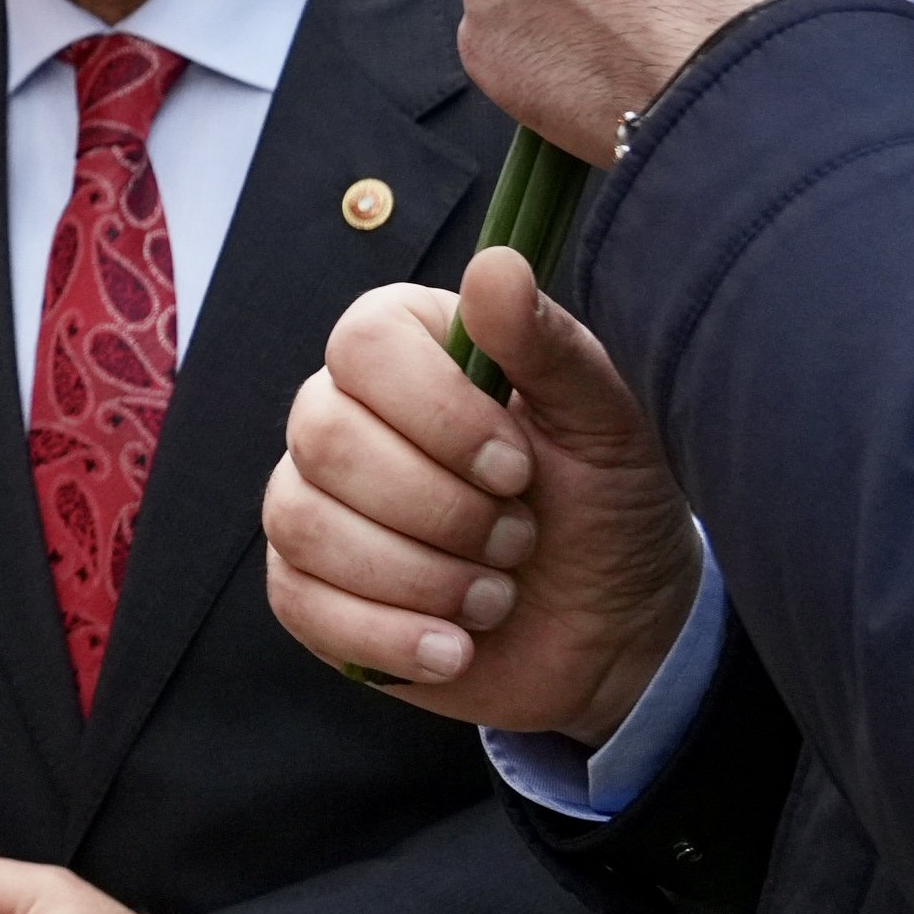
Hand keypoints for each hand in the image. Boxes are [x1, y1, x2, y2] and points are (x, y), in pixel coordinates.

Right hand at [262, 251, 697, 739]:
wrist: (612, 627)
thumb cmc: (609, 503)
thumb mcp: (604, 422)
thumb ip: (549, 344)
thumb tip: (495, 265)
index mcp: (408, 351)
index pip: (362, 343)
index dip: (436, 410)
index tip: (517, 467)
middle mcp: (344, 415)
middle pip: (325, 438)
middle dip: (440, 509)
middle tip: (520, 539)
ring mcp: (315, 503)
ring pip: (307, 524)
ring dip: (422, 577)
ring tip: (496, 596)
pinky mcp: (308, 590)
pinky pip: (301, 605)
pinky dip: (388, 637)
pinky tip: (454, 648)